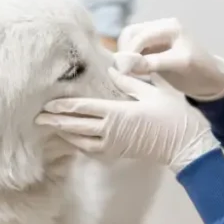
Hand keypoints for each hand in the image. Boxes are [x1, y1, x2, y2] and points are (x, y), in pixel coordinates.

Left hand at [36, 66, 219, 172]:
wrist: (185, 145)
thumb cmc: (172, 115)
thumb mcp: (151, 92)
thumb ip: (128, 82)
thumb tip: (110, 71)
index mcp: (116, 113)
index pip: (82, 108)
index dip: (62, 105)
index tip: (46, 103)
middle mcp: (109, 131)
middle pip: (75, 125)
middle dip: (55, 121)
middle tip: (37, 118)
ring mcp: (113, 145)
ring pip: (80, 140)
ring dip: (64, 133)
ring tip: (50, 127)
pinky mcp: (118, 153)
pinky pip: (91, 150)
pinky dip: (78, 144)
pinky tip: (73, 140)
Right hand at [118, 18, 223, 100]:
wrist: (210, 80)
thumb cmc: (199, 71)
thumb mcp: (180, 65)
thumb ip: (155, 62)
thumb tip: (129, 64)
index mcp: (170, 27)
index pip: (141, 36)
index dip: (130, 52)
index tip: (123, 70)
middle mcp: (161, 27)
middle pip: (131, 33)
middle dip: (125, 50)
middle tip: (123, 69)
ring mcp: (155, 36)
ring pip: (130, 40)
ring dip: (126, 54)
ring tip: (128, 70)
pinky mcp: (152, 46)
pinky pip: (134, 48)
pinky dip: (130, 57)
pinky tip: (133, 70)